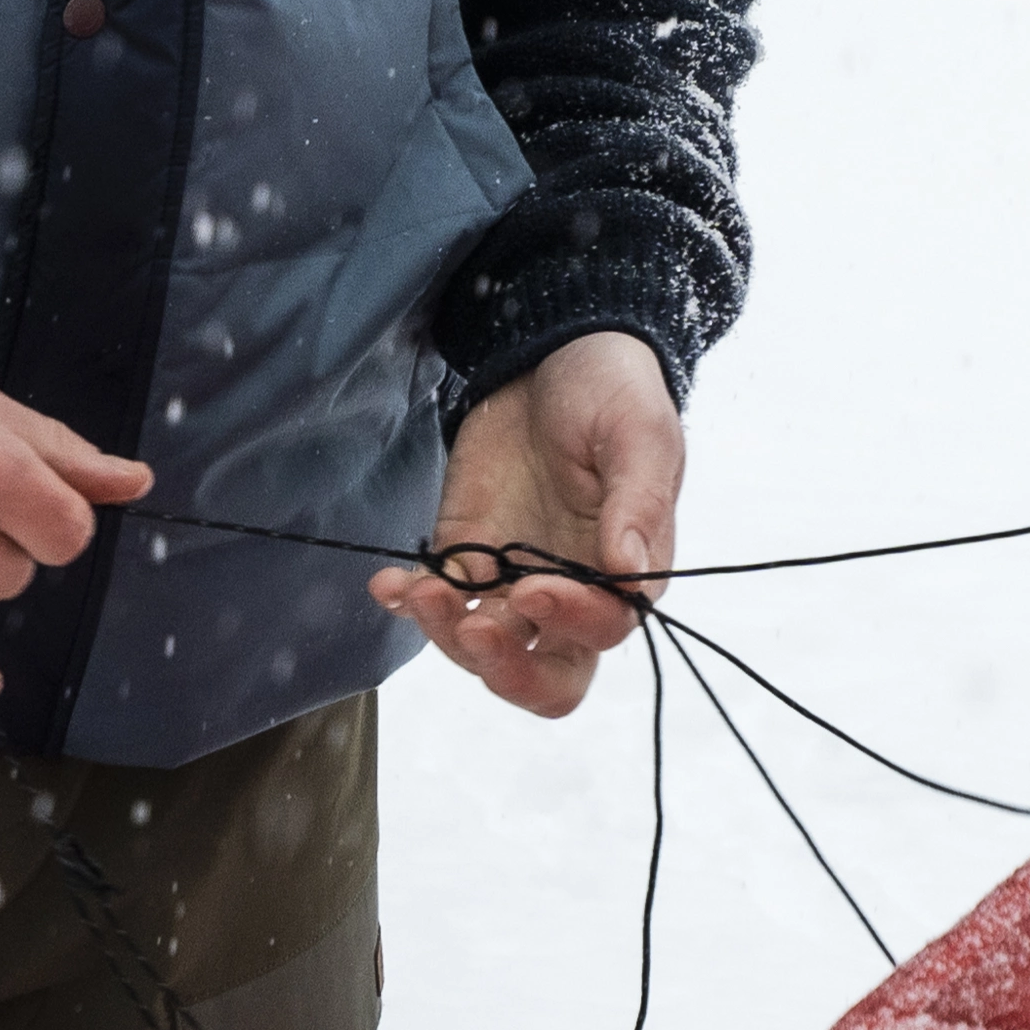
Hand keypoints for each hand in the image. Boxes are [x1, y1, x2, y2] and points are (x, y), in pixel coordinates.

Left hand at [373, 332, 681, 720]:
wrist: (554, 353)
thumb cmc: (612, 392)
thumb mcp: (639, 434)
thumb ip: (639, 503)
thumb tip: (630, 571)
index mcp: (626, 573)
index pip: (602, 632)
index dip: (568, 621)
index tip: (532, 587)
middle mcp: (570, 593)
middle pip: (545, 676)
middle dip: (506, 669)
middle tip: (473, 629)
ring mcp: (512, 578)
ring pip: (482, 646)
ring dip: (447, 632)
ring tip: (419, 590)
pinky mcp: (465, 551)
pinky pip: (438, 598)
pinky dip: (410, 601)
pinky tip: (390, 584)